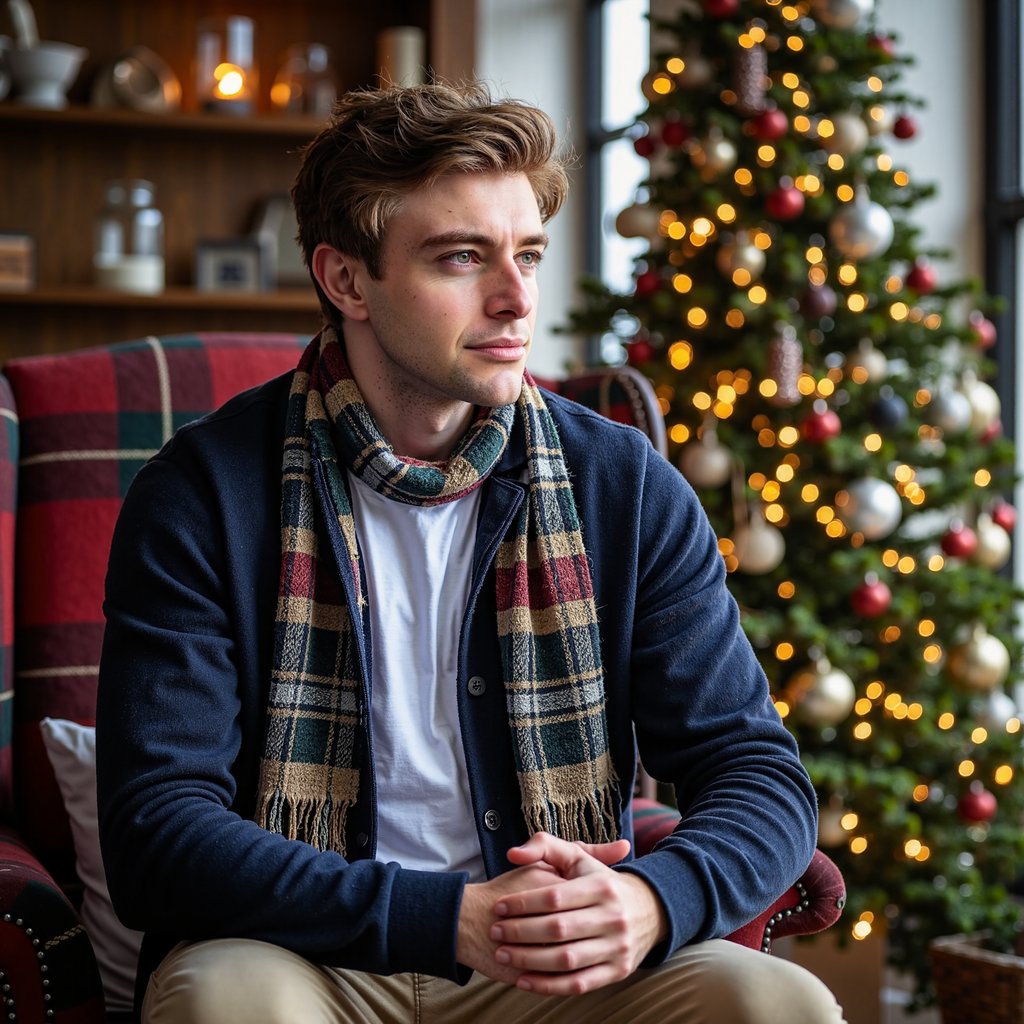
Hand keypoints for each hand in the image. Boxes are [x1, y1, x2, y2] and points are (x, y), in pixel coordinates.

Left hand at [455, 838, 629, 985]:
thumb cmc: (601, 882)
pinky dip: (548, 986)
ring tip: (502, 953)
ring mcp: (617, 947)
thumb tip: (512, 854)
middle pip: (557, 929)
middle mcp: (613, 917)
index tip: (499, 906)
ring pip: (565, 959)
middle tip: (494, 931)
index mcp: (602, 887)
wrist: (650, 910)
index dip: (522, 903)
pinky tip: (523, 979)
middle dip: (520, 932)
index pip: (554, 897)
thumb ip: (545, 846)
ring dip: (528, 960)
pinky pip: (578, 984)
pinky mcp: (618, 971)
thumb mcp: (579, 858)